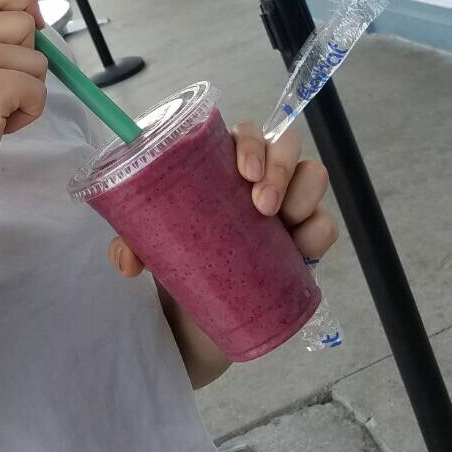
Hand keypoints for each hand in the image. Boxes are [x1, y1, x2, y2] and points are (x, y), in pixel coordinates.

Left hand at [109, 122, 337, 277]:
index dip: (251, 143)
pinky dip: (317, 232)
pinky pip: (324, 225)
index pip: (245, 134)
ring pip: (312, 175)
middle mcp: (259, 179)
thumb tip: (127, 259)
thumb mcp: (151, 245)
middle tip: (261, 207)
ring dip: (302, 195)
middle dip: (280, 168)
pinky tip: (301, 247)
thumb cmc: (178, 260)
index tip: (244, 173)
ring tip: (280, 224)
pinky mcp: (304, 241)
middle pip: (285, 144)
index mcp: (223, 166)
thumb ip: (133, 244)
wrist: (198, 318)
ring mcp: (286, 208)